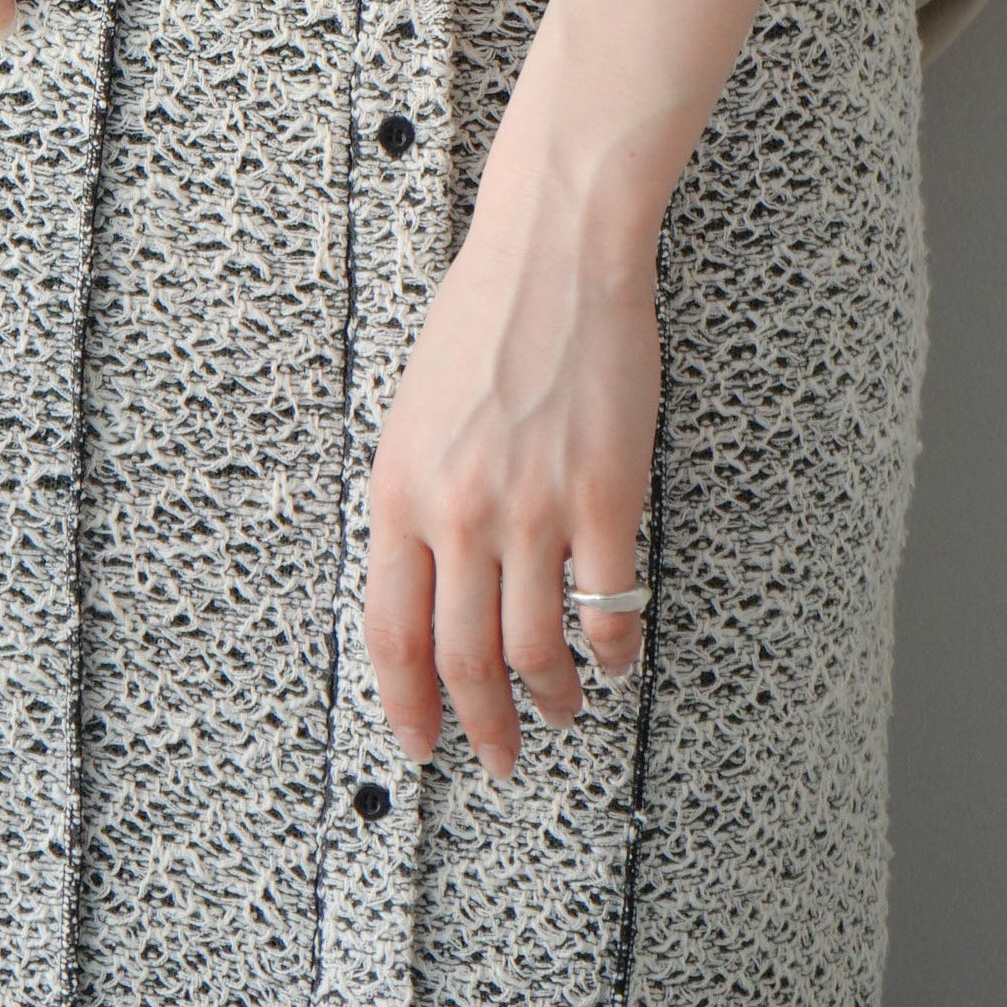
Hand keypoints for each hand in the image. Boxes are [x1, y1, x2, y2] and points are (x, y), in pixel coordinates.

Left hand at [361, 152, 660, 778]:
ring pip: (536, 648)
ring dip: (552, 697)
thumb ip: (413, 501)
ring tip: (562, 709)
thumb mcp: (412, 413)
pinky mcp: (605, 494)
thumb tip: (423, 590)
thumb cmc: (482, 317)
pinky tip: (616, 657)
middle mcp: (459, 509)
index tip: (422, 743)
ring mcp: (534, 506)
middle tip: (502, 756)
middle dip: (482, 725)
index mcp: (399, 488)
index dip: (407, 704)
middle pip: (463, 658)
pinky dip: (614, 648)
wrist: (554, 250)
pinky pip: (609, 604)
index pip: (390, 632)